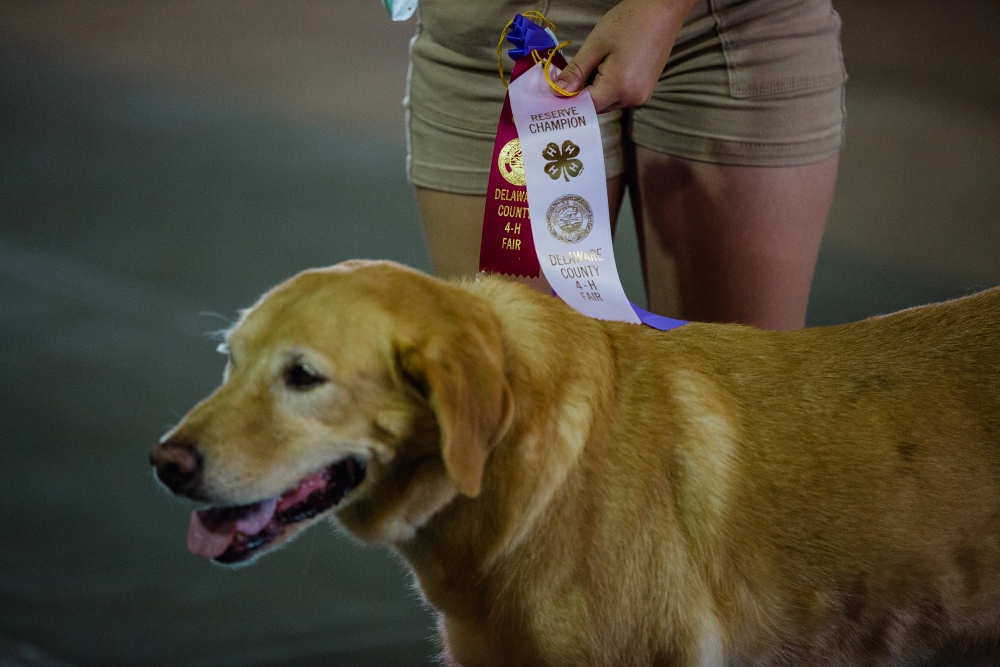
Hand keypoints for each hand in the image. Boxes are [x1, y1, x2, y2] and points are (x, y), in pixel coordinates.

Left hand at [553, 0, 701, 112]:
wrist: (663, 10)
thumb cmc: (629, 21)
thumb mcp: (596, 45)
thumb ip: (576, 72)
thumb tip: (557, 91)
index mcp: (620, 88)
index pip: (585, 107)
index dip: (566, 102)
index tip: (548, 96)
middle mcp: (632, 98)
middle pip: (595, 108)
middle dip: (578, 96)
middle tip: (563, 79)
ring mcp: (640, 96)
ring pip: (606, 103)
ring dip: (592, 92)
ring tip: (586, 69)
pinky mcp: (644, 90)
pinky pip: (617, 96)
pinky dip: (605, 88)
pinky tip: (602, 69)